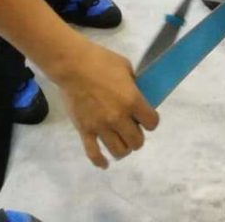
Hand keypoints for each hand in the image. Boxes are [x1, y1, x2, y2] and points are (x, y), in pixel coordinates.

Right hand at [57, 37, 158, 167]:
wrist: (73, 65)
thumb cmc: (101, 60)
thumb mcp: (125, 67)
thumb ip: (133, 84)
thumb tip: (136, 94)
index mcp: (132, 100)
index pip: (152, 123)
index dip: (151, 121)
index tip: (146, 117)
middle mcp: (118, 118)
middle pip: (136, 141)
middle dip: (137, 136)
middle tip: (131, 128)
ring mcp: (101, 127)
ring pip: (119, 151)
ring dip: (123, 148)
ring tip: (120, 140)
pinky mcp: (85, 131)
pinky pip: (94, 154)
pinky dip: (101, 162)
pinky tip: (105, 163)